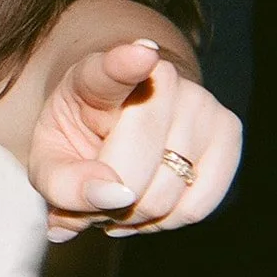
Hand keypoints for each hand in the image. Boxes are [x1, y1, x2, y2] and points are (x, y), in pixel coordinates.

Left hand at [30, 39, 241, 240]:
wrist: (116, 124)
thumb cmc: (78, 142)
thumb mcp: (48, 162)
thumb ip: (64, 182)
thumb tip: (113, 195)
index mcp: (98, 76)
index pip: (114, 68)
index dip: (126, 62)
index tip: (142, 55)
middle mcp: (158, 77)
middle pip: (133, 168)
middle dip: (108, 202)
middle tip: (95, 195)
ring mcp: (199, 100)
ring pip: (166, 193)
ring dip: (134, 216)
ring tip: (120, 197)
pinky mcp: (228, 129)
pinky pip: (198, 205)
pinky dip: (167, 221)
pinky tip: (148, 206)